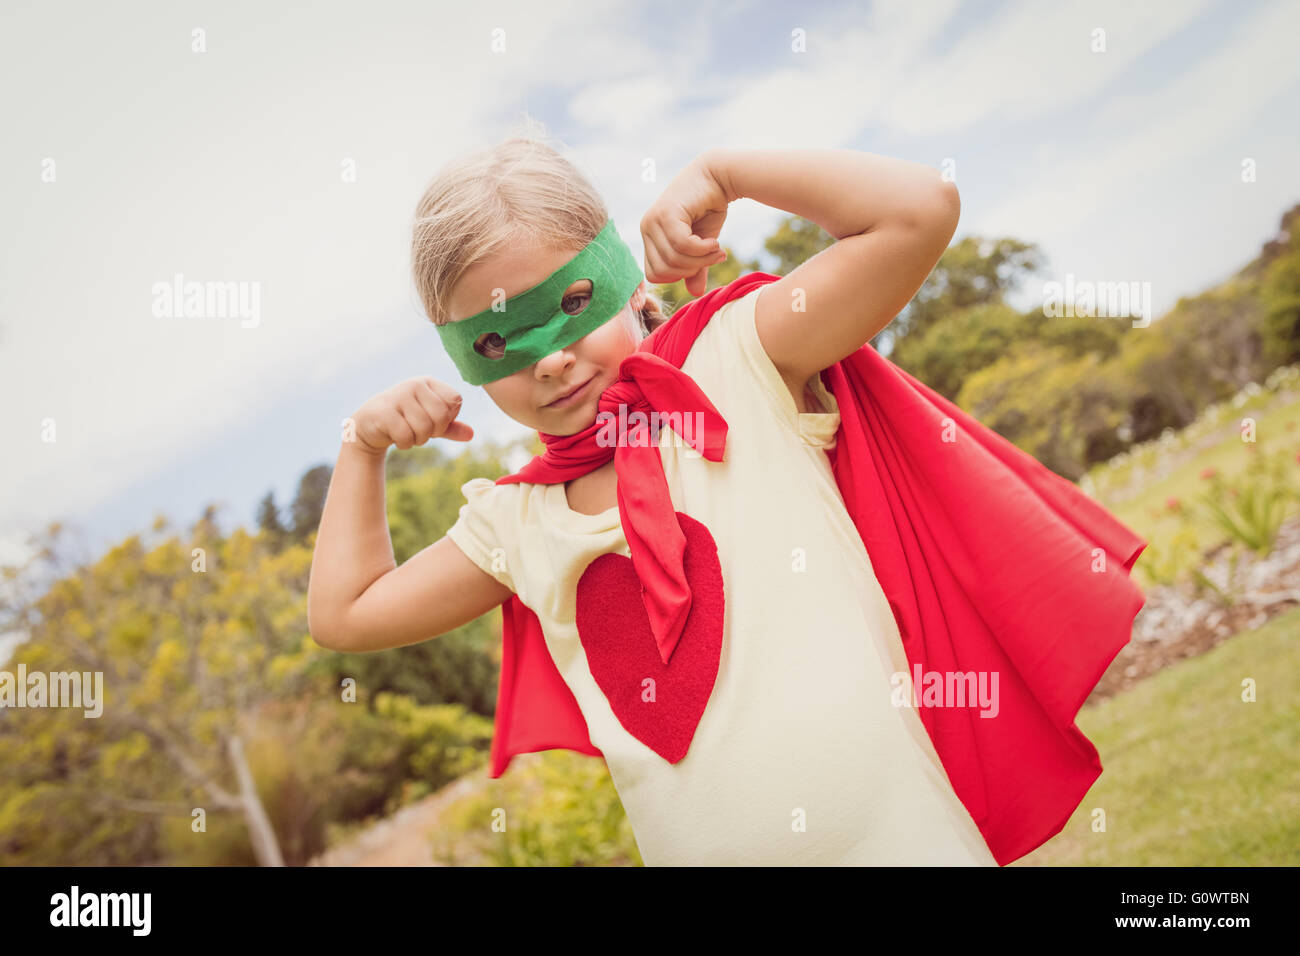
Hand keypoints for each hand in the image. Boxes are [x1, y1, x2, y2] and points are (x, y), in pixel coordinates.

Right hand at [348, 376, 472, 454]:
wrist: (369, 427)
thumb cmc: (405, 422)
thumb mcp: (430, 423)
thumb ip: (451, 427)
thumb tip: (471, 434)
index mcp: (429, 382)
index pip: (455, 401)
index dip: (448, 418)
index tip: (433, 422)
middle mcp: (414, 384)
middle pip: (441, 416)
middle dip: (433, 432)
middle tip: (420, 432)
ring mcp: (397, 396)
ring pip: (424, 428)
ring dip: (418, 440)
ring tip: (407, 433)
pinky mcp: (383, 411)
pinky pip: (406, 436)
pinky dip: (405, 444)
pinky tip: (395, 437)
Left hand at [640, 153, 729, 297]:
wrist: (718, 176)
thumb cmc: (709, 209)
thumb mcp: (701, 244)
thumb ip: (696, 268)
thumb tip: (694, 293)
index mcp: (650, 238)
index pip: (654, 275)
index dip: (679, 276)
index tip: (702, 264)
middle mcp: (646, 228)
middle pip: (663, 271)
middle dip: (692, 270)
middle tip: (714, 257)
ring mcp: (653, 220)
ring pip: (673, 260)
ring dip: (701, 260)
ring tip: (717, 248)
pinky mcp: (666, 214)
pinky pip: (682, 246)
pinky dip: (701, 249)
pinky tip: (714, 241)